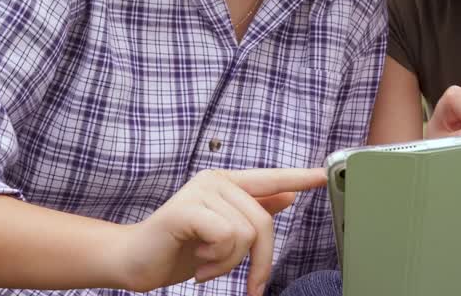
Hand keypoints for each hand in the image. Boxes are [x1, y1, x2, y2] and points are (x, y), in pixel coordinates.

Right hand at [113, 168, 325, 295]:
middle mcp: (215, 181)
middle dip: (259, 261)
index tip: (324, 175)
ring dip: (228, 263)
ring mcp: (200, 191)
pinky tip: (197, 262)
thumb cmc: (179, 247)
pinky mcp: (186, 208)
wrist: (135, 261)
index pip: (271, 177)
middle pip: (262, 221)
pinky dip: (216, 261)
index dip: (300, 177)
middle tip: (249, 285)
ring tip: (206, 265)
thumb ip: (254, 210)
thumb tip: (289, 196)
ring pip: (245, 234)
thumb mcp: (223, 232)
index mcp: (227, 184)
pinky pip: (226, 237)